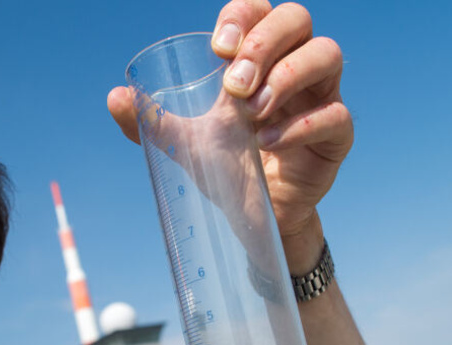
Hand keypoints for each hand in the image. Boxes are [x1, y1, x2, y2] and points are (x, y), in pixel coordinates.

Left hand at [108, 1, 351, 246]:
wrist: (254, 217)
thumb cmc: (226, 167)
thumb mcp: (186, 143)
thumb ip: (152, 122)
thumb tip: (114, 97)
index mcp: (259, 58)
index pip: (259, 9)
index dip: (243, 16)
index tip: (217, 48)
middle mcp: (294, 68)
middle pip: (297, 19)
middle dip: (263, 44)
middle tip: (232, 85)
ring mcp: (321, 98)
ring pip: (327, 55)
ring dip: (287, 75)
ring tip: (252, 111)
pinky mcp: (336, 137)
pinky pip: (335, 115)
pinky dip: (299, 126)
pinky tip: (266, 144)